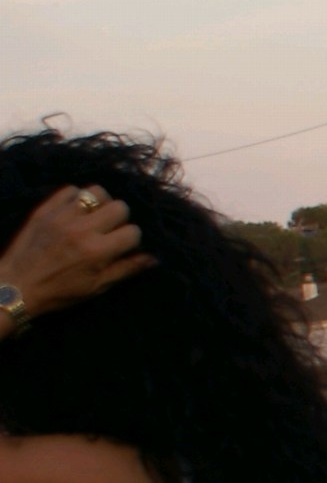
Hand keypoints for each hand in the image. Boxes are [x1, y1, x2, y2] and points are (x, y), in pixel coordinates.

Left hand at [0, 186, 149, 323]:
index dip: (132, 240)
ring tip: (94, 216)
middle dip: (120, 219)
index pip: (133, 232)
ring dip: (100, 203)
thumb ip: (126, 269)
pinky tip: (75, 212)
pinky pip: (70, 190)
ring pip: (96, 192)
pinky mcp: (45, 210)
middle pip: (119, 207)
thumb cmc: (59, 292)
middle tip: (109, 231)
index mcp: (98, 251)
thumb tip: (154, 258)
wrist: (15, 286)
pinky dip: (76, 198)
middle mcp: (82, 230)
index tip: (122, 247)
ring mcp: (62, 217)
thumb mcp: (96, 287)